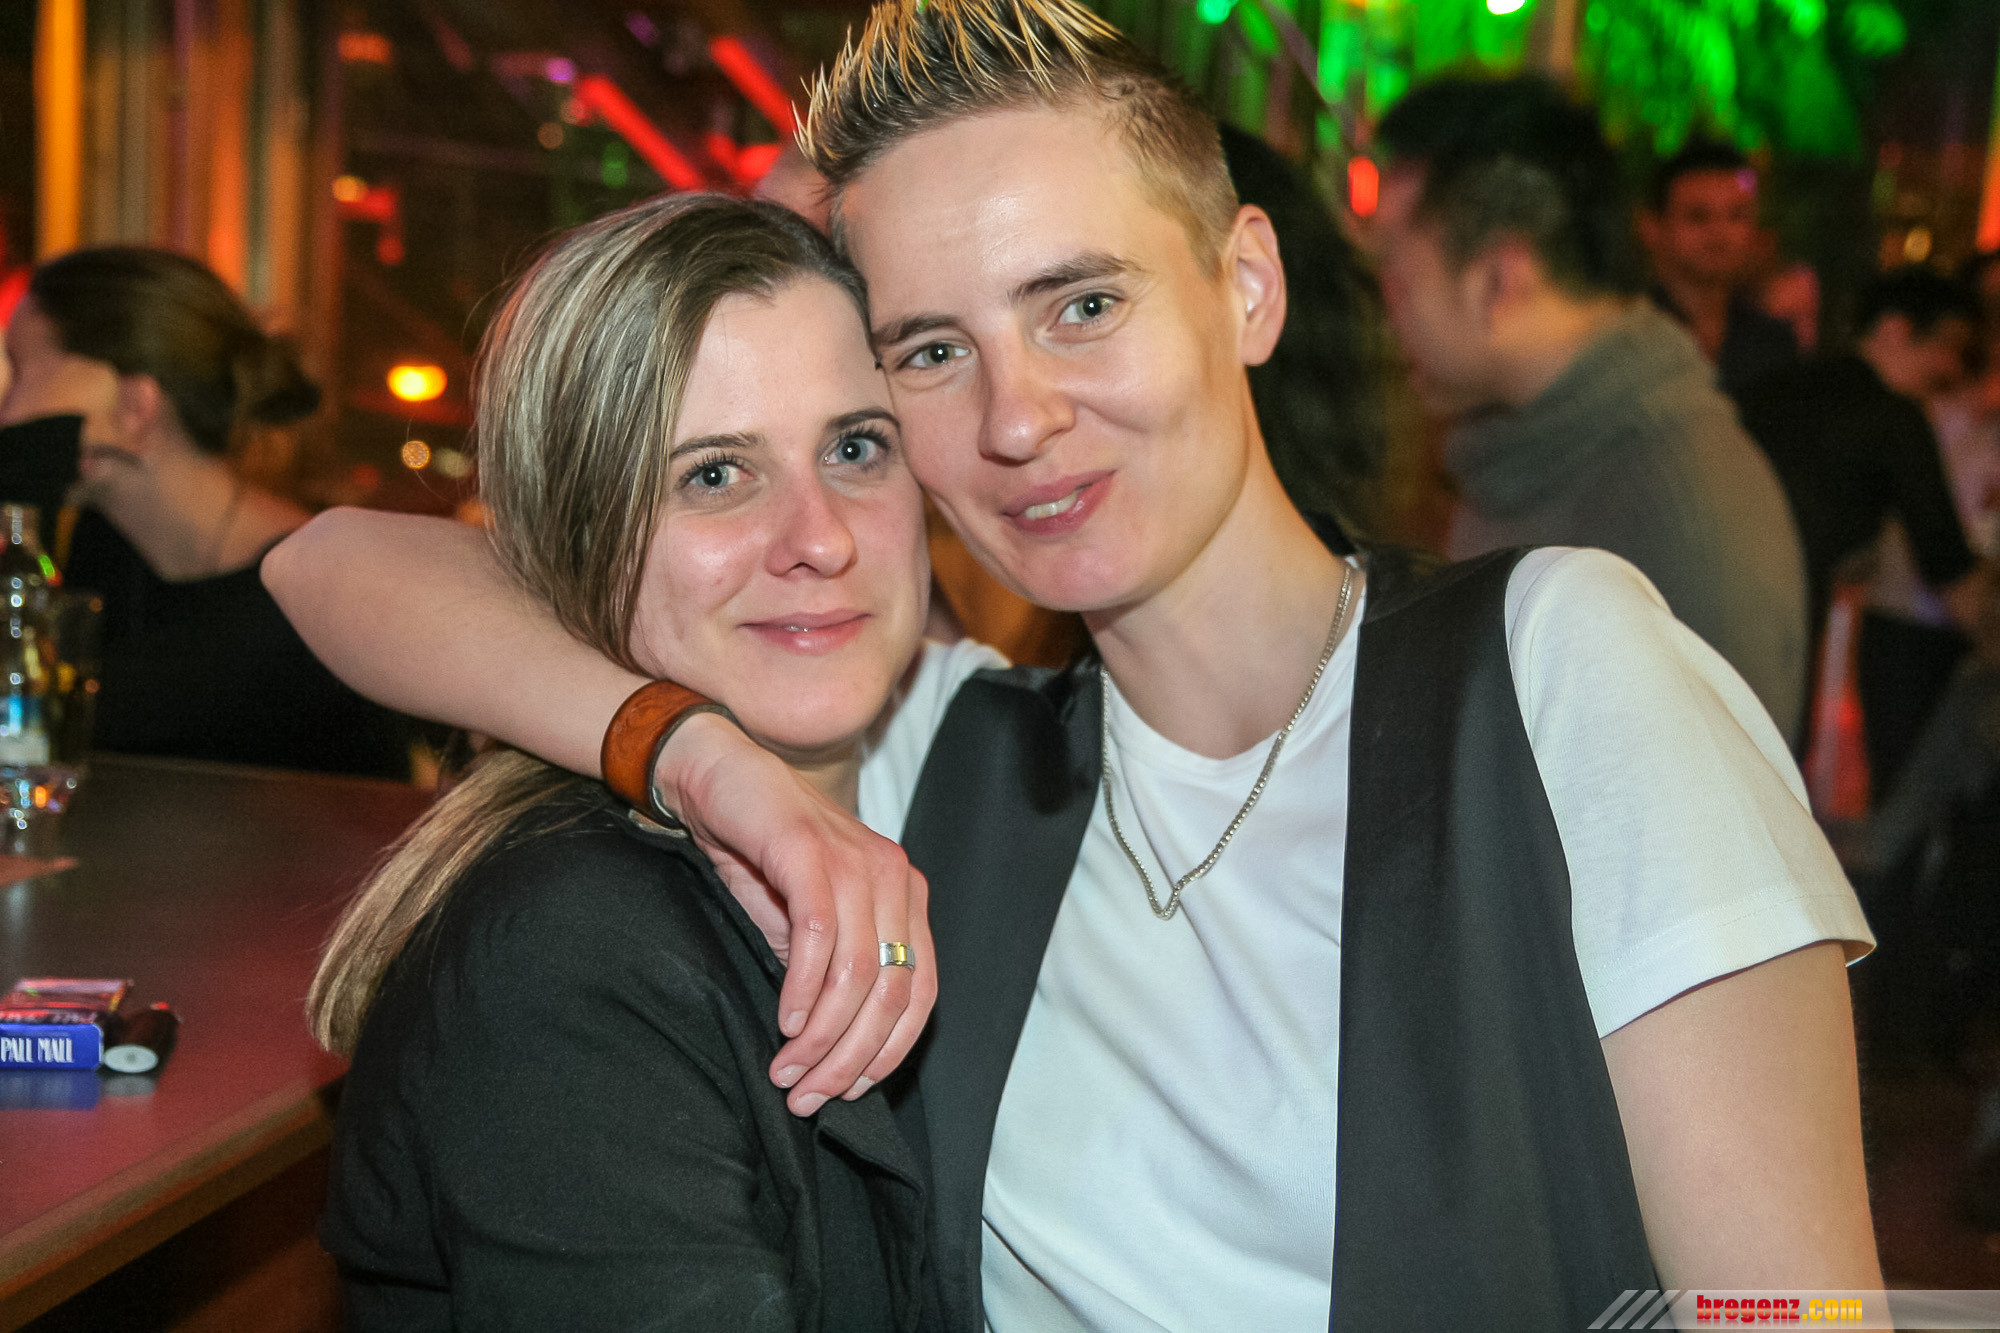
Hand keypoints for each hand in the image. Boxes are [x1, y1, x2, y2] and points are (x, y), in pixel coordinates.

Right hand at [657, 713, 935, 1114]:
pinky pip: (820, 937)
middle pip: (893, 992)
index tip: (849, 1093)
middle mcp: (895, 877)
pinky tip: (784, 1021)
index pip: (920, 993)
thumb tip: (836, 1052)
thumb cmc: (761, 857)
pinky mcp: (811, 850)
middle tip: (808, 1096)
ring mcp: (858, 860)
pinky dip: (803, 988)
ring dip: (822, 1036)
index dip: (889, 1052)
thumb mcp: (807, 926)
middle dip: (851, 1057)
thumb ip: (832, 976)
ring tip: (787, 1071)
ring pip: (860, 974)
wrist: (717, 780)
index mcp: (905, 896)